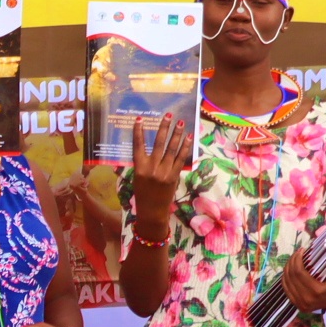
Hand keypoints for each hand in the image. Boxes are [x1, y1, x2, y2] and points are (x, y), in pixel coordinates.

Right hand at [127, 113, 188, 238]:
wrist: (152, 211)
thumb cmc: (142, 194)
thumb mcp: (136, 178)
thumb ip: (141, 163)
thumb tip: (146, 148)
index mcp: (139, 168)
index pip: (137, 145)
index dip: (139, 132)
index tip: (140, 120)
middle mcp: (151, 168)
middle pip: (158, 143)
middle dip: (164, 128)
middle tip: (168, 115)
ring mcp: (164, 172)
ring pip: (171, 149)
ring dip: (176, 134)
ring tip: (180, 123)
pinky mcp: (173, 176)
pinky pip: (180, 159)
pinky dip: (185, 148)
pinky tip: (188, 138)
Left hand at [281, 248, 325, 313]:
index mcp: (316, 292)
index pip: (299, 273)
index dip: (297, 260)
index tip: (301, 250)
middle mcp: (306, 299)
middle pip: (291, 276)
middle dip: (291, 262)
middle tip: (296, 253)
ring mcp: (300, 304)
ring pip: (286, 282)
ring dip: (287, 268)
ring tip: (293, 259)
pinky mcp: (296, 305)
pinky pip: (286, 289)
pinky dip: (286, 278)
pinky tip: (289, 269)